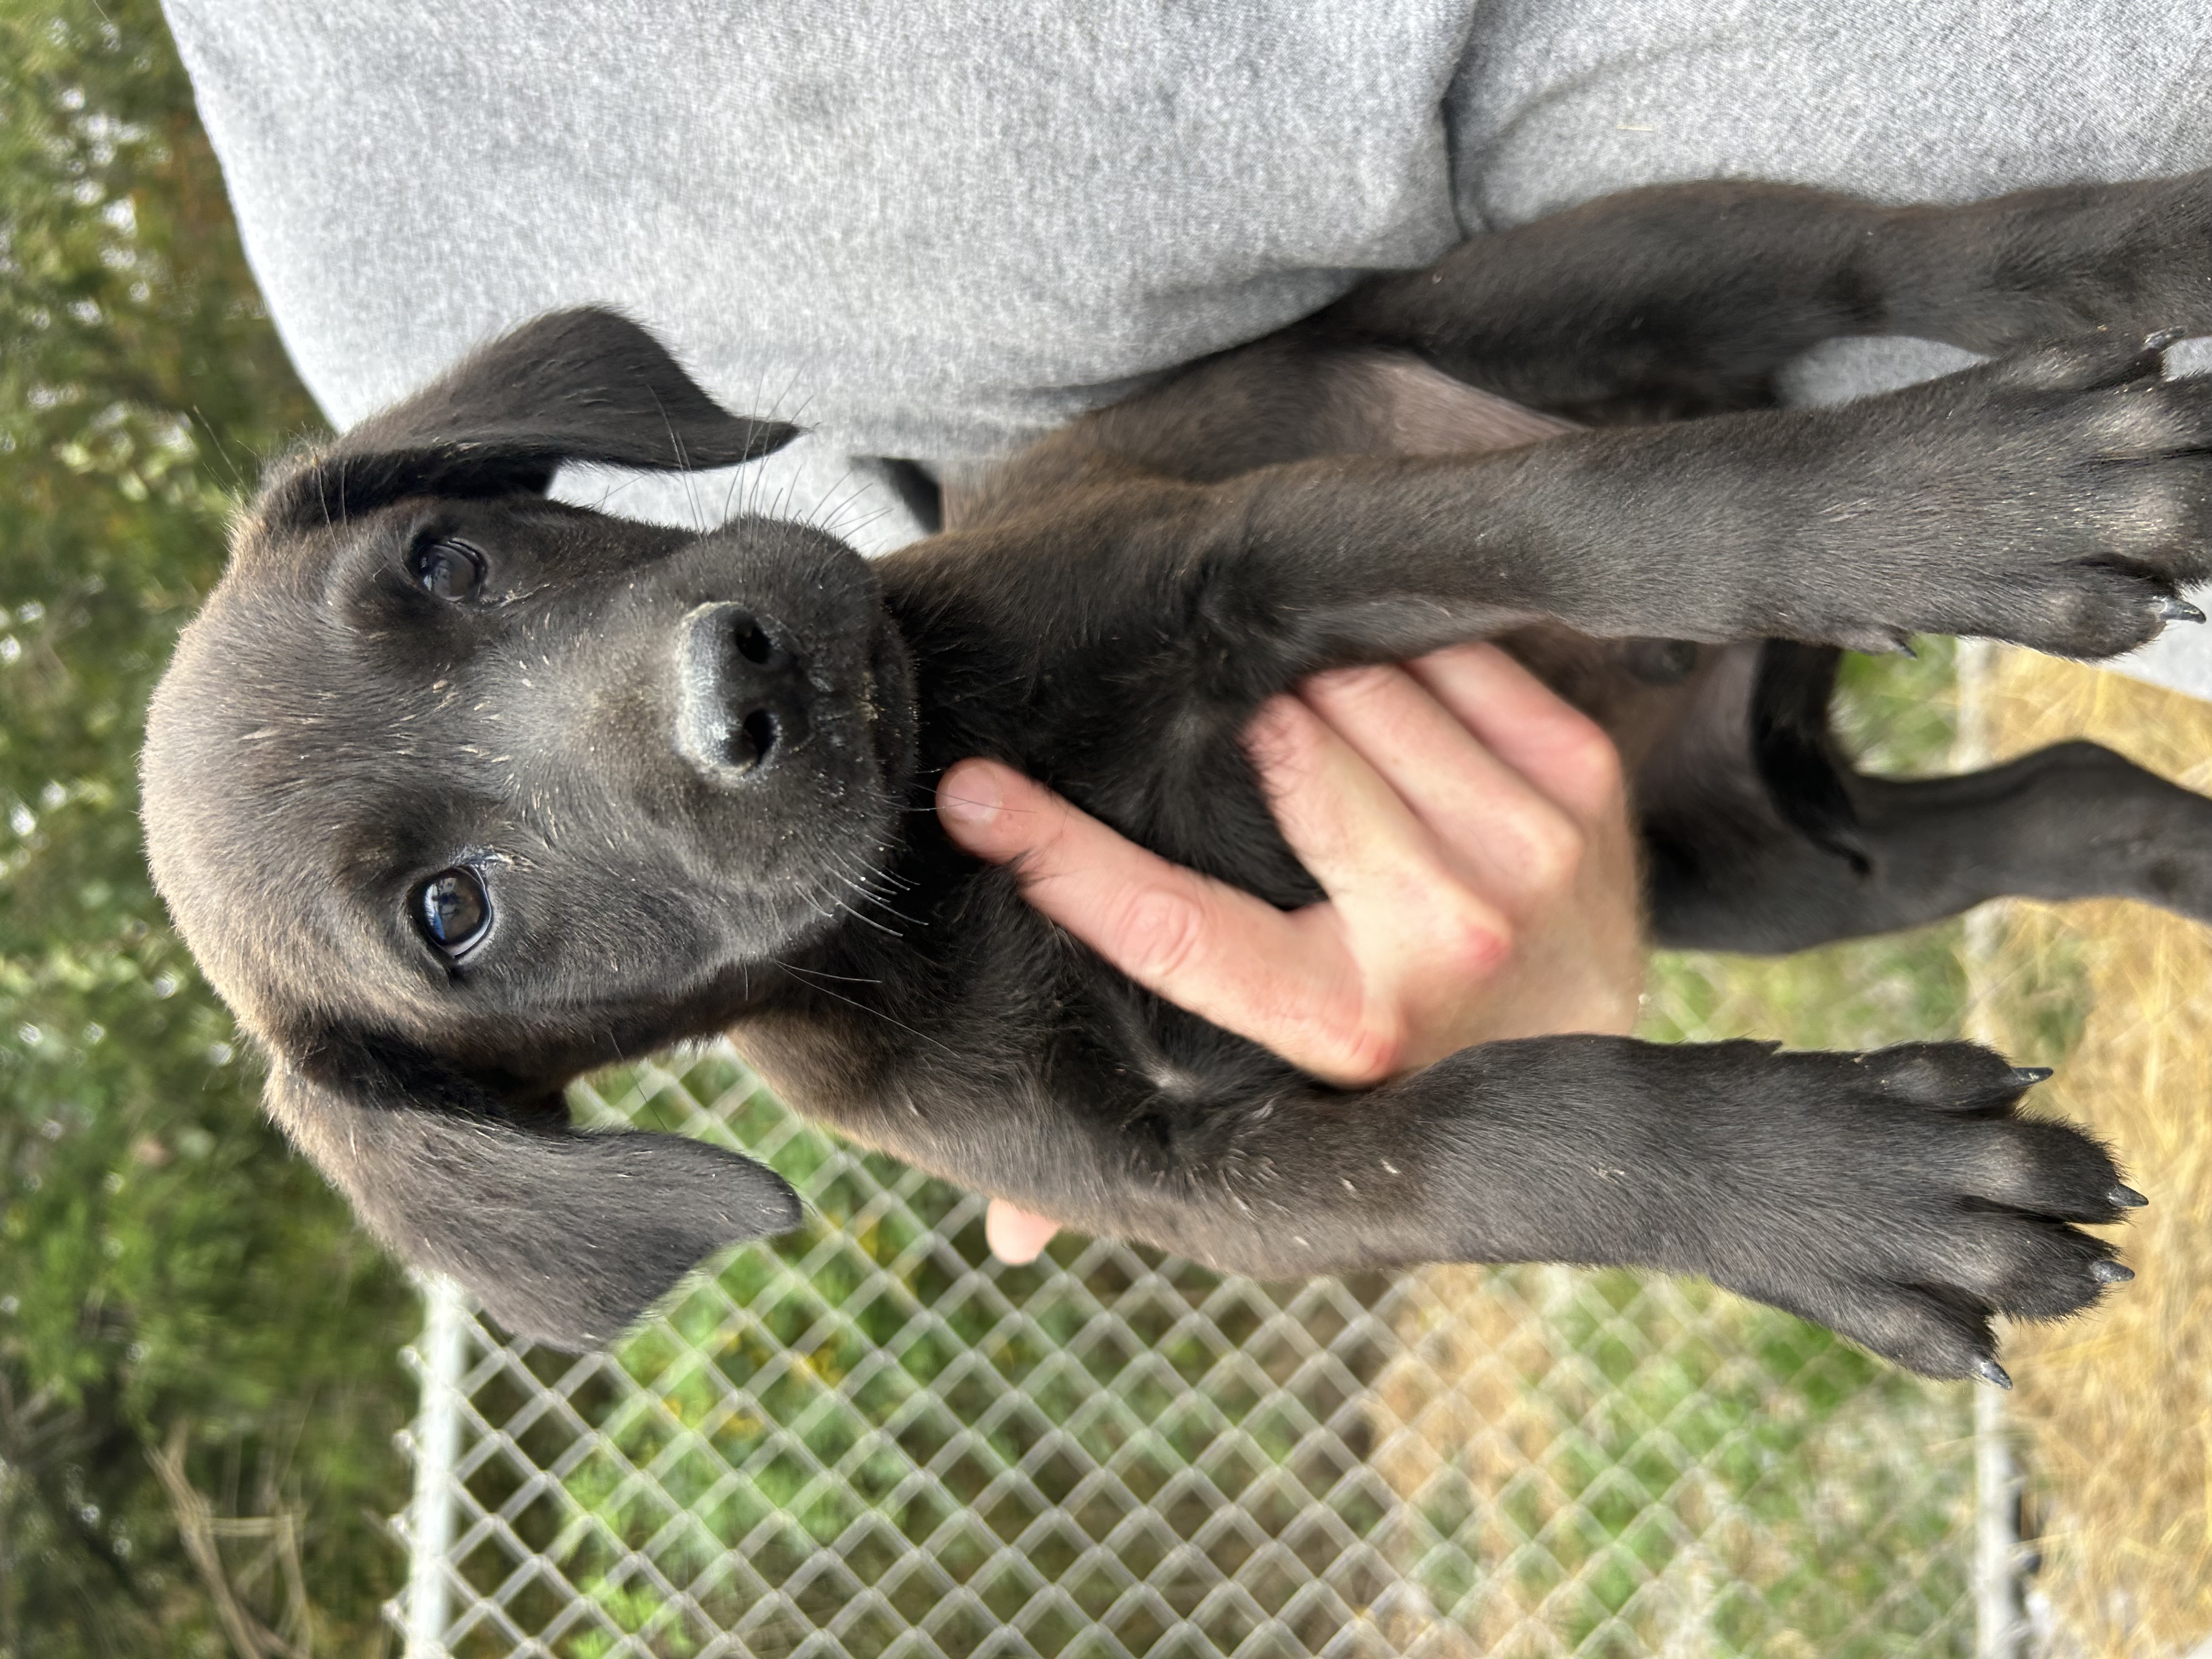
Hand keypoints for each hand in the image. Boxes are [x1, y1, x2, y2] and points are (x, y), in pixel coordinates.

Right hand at [935, 642, 1644, 1262]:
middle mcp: (1443, 941)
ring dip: (1319, 681)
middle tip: (1218, 722)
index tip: (973, 795)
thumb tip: (1005, 1237)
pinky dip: (1407, 657)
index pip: (1175, 923)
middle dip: (1234, 723)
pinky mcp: (1581, 782)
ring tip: (1305, 705)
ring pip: (1366, 690)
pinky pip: (1453, 661)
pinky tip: (1391, 690)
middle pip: (1285, 751)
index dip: (1060, 854)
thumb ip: (1144, 1148)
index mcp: (1344, 1023)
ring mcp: (1525, 853)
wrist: (1584, 1053)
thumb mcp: (1278, 1113)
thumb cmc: (1391, 1066)